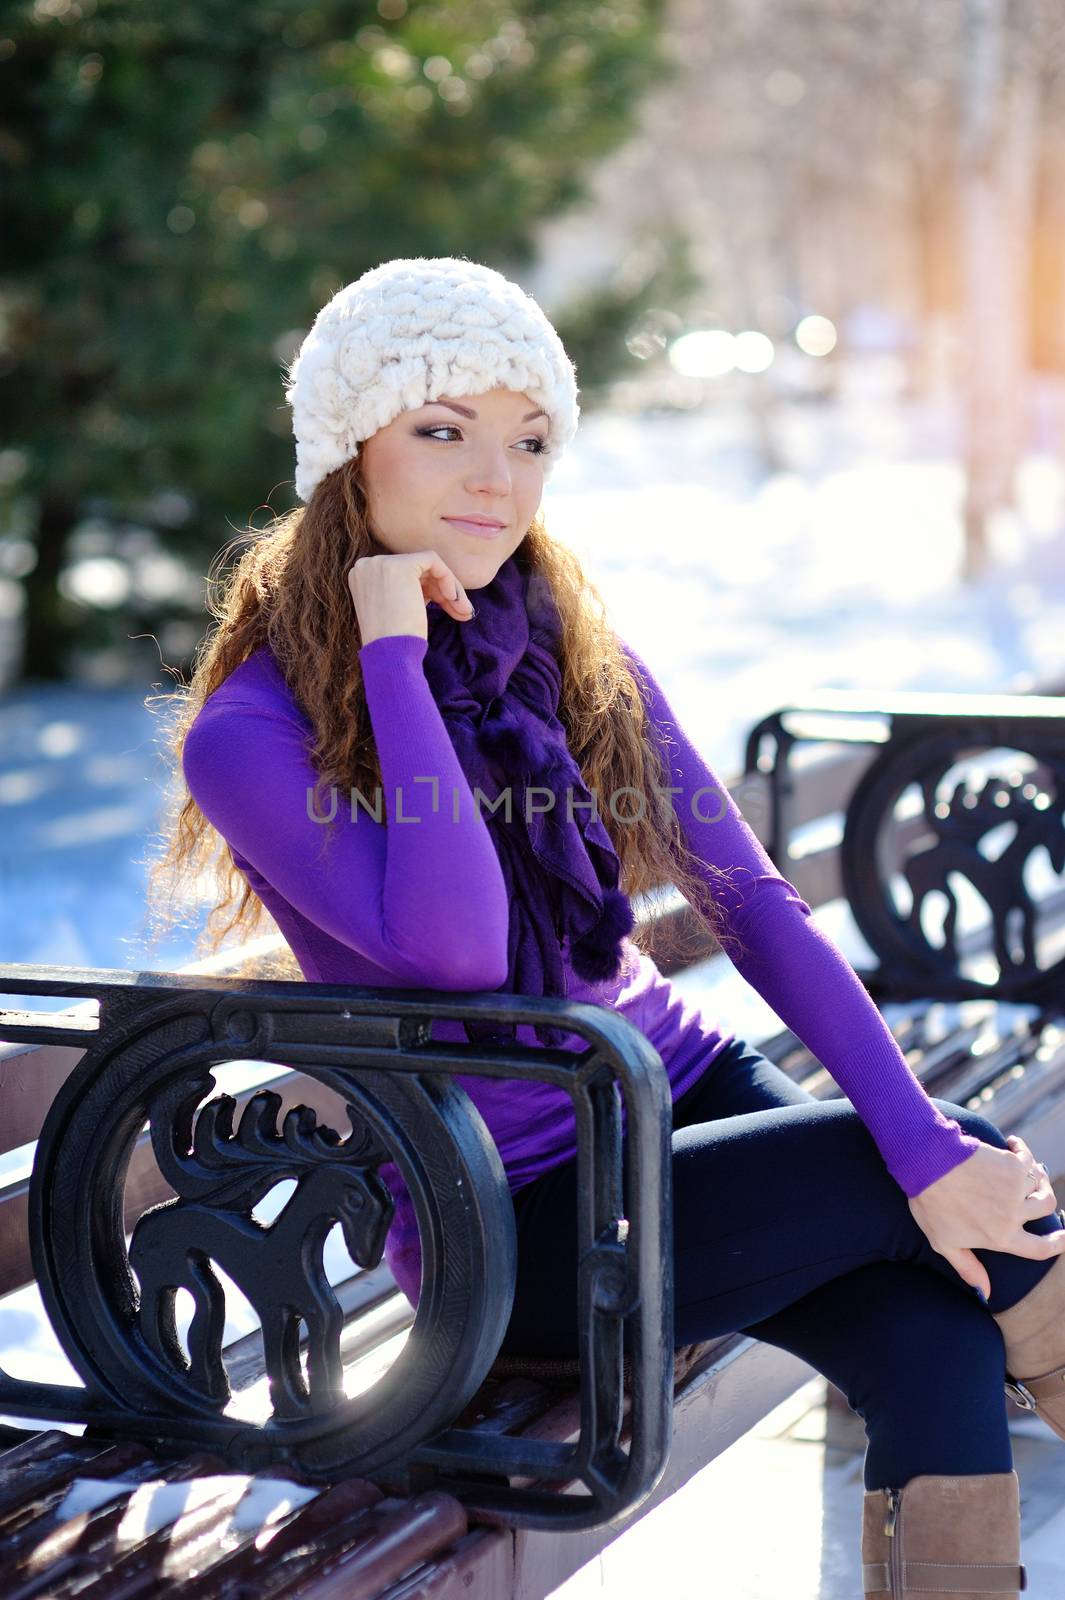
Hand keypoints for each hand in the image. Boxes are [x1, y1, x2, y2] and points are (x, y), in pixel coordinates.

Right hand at [348, 551, 473, 645]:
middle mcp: (367, 566)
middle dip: (442, 592)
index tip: (447, 611)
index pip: (402, 577)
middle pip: (416, 572)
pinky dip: (447, 578)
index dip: (428, 592)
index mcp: (362, 578)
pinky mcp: (401, 565)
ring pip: (427, 567)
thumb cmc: (395, 643)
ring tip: (465, 612)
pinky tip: (453, 599)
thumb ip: (407, 593)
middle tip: (463, 612)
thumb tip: (439, 587)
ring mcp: (381, 563)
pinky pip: (433, 561)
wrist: (390, 655)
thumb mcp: (396, 611)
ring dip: (450, 590)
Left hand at [907, 1133, 1064, 1299]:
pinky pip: (1028, 1158)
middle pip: (1046, 1208)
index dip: (1057, 1244)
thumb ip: (968, 1268)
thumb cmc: (931, 1203)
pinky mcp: (1012, 1164)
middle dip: (1044, 1198)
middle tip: (1036, 1190)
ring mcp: (1015, 1189)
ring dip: (1032, 1174)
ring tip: (1017, 1168)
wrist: (926, 1164)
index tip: (1063, 1237)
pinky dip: (1021, 1150)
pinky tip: (1010, 1145)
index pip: (1040, 1249)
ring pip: (1039, 1182)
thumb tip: (986, 1294)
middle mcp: (1013, 1215)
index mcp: (1000, 1237)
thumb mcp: (944, 1243)